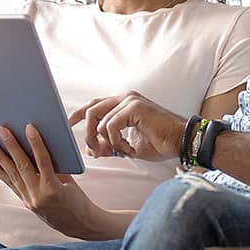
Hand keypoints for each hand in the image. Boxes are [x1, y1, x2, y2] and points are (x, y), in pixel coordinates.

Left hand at [0, 124, 102, 238]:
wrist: (77, 224)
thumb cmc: (78, 200)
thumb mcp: (70, 181)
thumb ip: (56, 165)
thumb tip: (40, 146)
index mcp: (54, 189)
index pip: (43, 161)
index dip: (36, 143)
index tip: (29, 127)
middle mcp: (38, 196)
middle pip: (22, 166)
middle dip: (11, 146)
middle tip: (2, 130)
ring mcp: (29, 200)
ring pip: (12, 175)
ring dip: (0, 157)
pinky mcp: (25, 202)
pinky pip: (10, 184)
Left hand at [68, 91, 184, 160]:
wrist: (181, 141)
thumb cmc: (159, 142)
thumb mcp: (127, 146)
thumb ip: (109, 145)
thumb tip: (90, 149)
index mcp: (123, 103)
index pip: (94, 104)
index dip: (78, 114)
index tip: (68, 125)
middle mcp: (125, 98)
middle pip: (92, 110)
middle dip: (88, 133)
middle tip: (94, 150)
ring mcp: (130, 101)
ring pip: (99, 121)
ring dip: (106, 142)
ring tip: (121, 151)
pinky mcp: (135, 108)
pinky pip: (111, 126)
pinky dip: (116, 142)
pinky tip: (128, 148)